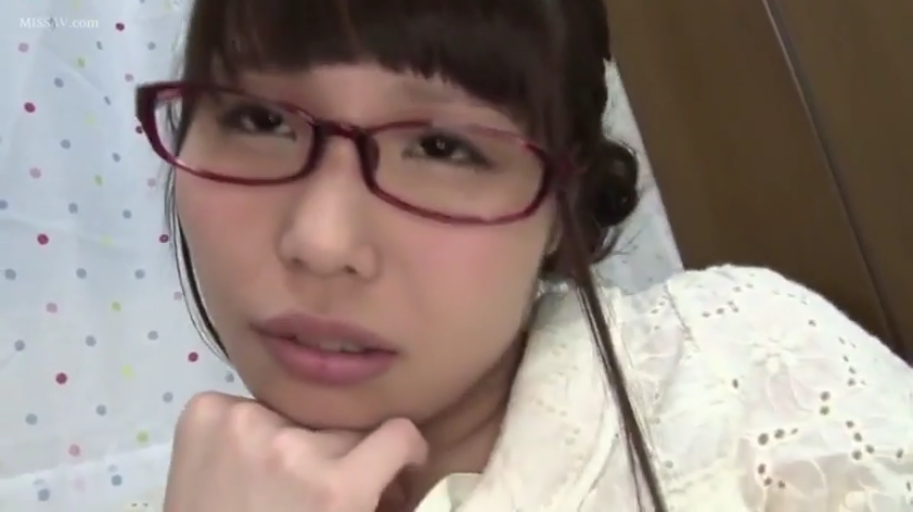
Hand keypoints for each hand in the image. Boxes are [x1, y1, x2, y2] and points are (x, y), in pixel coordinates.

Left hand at [163, 392, 428, 511]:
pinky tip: (233, 466)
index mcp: (335, 489)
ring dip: (291, 441)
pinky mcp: (206, 412)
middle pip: (344, 428)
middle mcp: (292, 447)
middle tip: (318, 491)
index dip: (403, 454)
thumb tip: (399, 475)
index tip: (395, 466)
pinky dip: (246, 432)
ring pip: (295, 417)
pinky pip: (246, 405)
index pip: (399, 435)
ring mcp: (244, 423)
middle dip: (341, 456)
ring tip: (267, 481)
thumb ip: (374, 499)